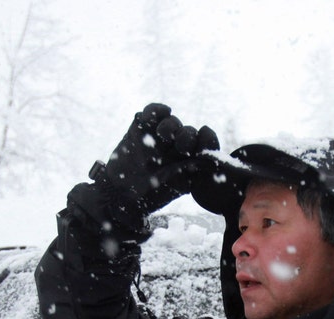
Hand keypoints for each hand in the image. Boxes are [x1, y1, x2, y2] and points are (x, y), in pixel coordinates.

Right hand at [94, 102, 219, 222]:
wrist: (119, 193)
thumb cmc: (150, 194)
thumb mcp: (173, 185)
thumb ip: (190, 170)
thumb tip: (214, 163)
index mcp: (190, 161)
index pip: (205, 144)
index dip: (207, 140)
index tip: (204, 138)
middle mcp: (177, 147)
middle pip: (188, 132)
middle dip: (186, 136)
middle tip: (179, 146)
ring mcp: (160, 137)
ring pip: (172, 122)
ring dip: (170, 125)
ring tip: (163, 133)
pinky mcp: (143, 128)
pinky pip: (153, 112)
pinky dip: (154, 110)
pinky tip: (149, 117)